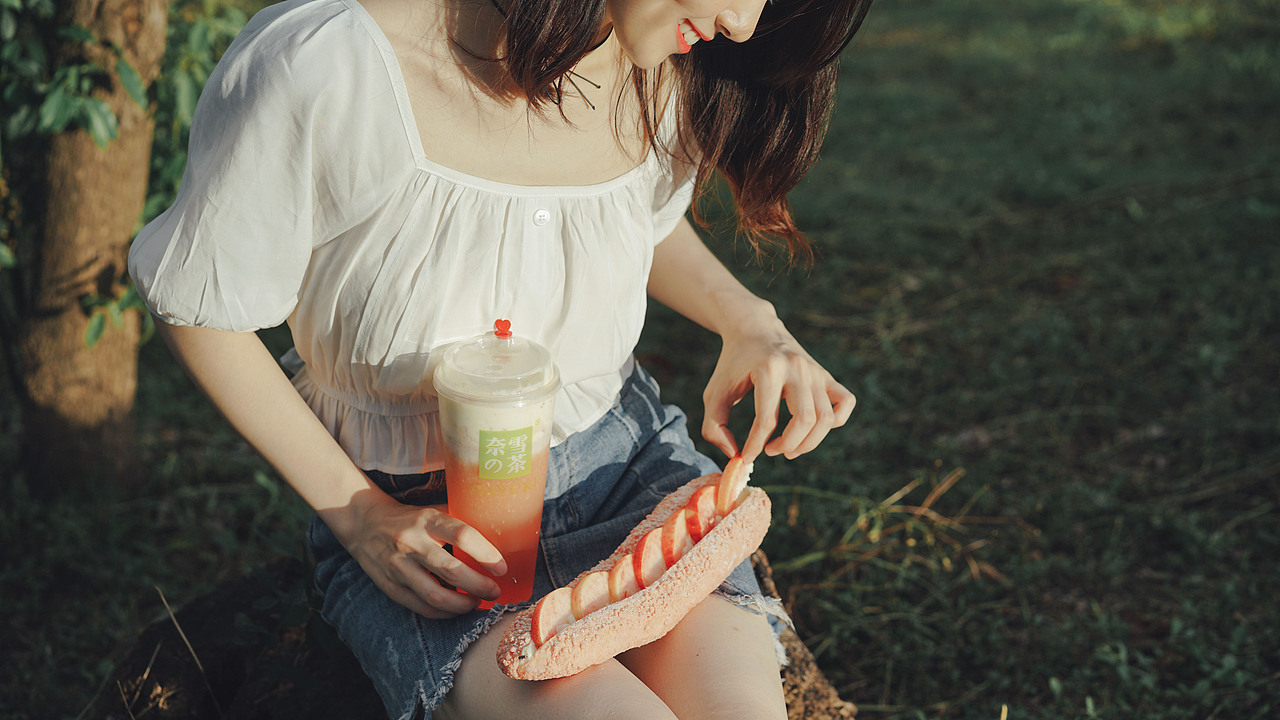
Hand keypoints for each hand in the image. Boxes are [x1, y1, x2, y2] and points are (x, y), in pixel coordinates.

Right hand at [334, 488, 508, 618]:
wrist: (364, 523)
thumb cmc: (409, 519)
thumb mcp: (431, 512)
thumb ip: (457, 525)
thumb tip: (496, 542)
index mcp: (427, 520)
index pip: (462, 535)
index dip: (486, 554)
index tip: (502, 568)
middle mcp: (411, 542)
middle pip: (451, 570)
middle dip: (479, 586)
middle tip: (494, 592)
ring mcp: (398, 566)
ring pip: (435, 594)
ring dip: (462, 605)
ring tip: (477, 603)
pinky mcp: (390, 586)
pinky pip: (420, 606)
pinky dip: (443, 613)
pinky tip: (456, 609)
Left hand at [701, 318, 855, 461]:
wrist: (755, 328)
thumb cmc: (733, 364)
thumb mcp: (714, 392)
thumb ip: (714, 427)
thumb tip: (734, 454)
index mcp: (768, 369)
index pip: (767, 420)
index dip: (755, 446)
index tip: (746, 457)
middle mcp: (797, 368)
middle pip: (805, 420)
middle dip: (787, 445)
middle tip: (770, 451)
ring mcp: (815, 371)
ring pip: (826, 418)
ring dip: (809, 442)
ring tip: (789, 449)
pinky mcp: (825, 375)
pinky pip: (845, 402)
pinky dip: (836, 421)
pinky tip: (814, 429)